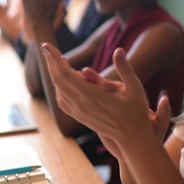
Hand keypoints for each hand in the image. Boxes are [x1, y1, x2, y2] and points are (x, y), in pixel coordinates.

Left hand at [41, 44, 164, 144]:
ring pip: (59, 90)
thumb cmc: (136, 111)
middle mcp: (82, 104)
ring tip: (55, 60)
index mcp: (92, 95)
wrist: (132, 136)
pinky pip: (62, 101)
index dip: (54, 59)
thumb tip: (118, 50)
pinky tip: (62, 81)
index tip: (47, 46)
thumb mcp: (135, 87)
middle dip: (51, 63)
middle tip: (47, 48)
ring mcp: (79, 112)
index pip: (65, 74)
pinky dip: (59, 88)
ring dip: (55, 74)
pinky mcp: (80, 117)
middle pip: (58, 81)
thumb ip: (125, 68)